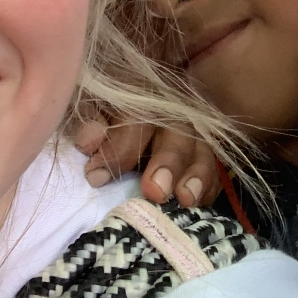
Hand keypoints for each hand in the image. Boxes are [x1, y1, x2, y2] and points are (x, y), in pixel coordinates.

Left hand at [72, 113, 220, 206]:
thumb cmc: (96, 112)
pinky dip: (209, 185)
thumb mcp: (84, 108)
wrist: (112, 100)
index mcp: (137, 94)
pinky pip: (213, 165)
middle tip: (156, 191)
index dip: (118, 151)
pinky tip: (199, 203)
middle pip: (178, 130)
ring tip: (186, 199)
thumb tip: (91, 139)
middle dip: (169, 162)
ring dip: (197, 175)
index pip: (135, 120)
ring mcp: (190, 126)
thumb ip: (87, 122)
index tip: (96, 177)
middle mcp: (170, 106)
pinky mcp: (200, 148)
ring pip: (202, 147)